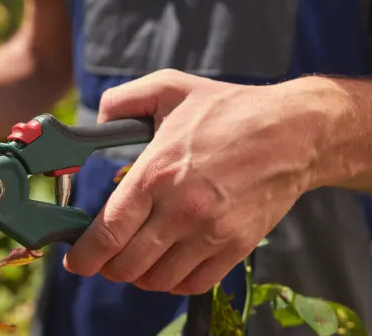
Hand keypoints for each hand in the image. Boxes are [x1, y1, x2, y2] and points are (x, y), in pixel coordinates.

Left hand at [63, 69, 337, 294]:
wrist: (295, 133)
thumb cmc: (231, 110)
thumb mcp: (171, 88)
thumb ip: (124, 101)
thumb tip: (97, 122)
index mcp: (157, 173)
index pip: (108, 232)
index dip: (84, 255)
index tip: (75, 260)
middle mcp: (181, 209)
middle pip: (127, 264)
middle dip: (106, 267)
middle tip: (103, 259)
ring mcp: (211, 233)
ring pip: (157, 280)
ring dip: (139, 276)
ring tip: (137, 259)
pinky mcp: (235, 247)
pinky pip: (193, 284)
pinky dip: (173, 282)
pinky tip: (168, 264)